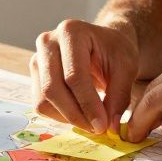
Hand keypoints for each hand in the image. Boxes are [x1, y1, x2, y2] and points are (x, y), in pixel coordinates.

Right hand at [29, 19, 139, 134]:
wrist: (103, 43)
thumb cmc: (115, 50)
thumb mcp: (126, 67)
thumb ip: (119, 96)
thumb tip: (109, 126)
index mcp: (72, 31)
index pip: (74, 76)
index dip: (88, 104)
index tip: (102, 125)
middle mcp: (48, 42)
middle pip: (53, 88)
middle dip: (76, 115)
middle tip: (97, 129)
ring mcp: (37, 58)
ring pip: (43, 100)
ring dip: (67, 118)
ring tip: (90, 121)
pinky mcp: (35, 74)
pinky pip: (40, 104)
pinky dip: (60, 116)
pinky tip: (79, 113)